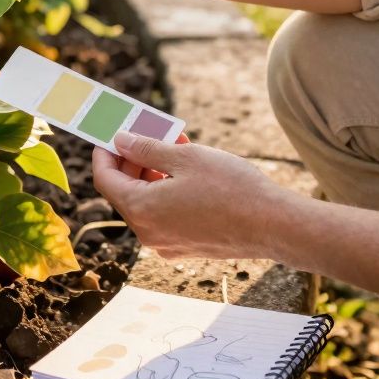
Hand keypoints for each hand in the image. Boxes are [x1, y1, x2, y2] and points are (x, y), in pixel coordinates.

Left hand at [91, 132, 297, 259]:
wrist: (274, 225)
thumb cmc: (230, 188)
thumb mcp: (184, 158)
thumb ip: (146, 149)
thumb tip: (120, 141)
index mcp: (141, 211)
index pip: (105, 179)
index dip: (104, 152)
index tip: (111, 132)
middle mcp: (148, 233)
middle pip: (126, 191)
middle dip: (133, 159)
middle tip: (148, 132)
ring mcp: (167, 244)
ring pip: (148, 202)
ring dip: (154, 173)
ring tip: (175, 145)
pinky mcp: (186, 247)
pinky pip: (166, 215)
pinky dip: (168, 191)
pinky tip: (188, 170)